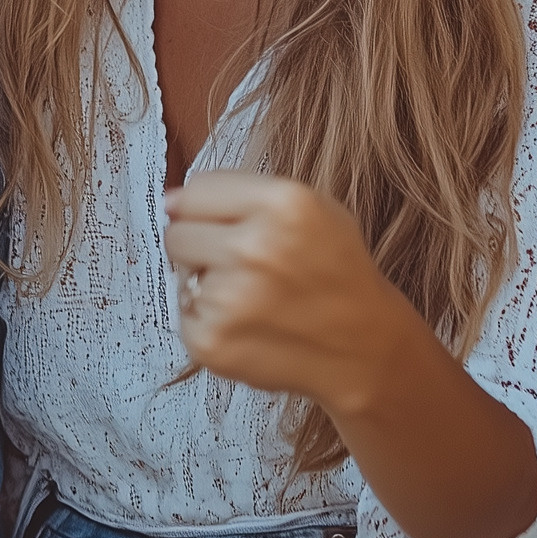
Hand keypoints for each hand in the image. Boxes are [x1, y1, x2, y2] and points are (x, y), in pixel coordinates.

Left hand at [160, 171, 419, 410]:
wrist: (364, 348)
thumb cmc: (336, 274)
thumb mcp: (312, 208)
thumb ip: (244, 193)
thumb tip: (172, 200)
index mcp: (282, 204)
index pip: (195, 190)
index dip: (206, 208)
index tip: (221, 224)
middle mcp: (253, 248)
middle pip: (178, 232)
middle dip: (202, 246)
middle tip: (243, 266)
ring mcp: (229, 299)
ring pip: (181, 274)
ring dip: (207, 283)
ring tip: (253, 297)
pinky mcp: (211, 341)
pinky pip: (184, 314)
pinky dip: (208, 320)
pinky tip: (248, 324)